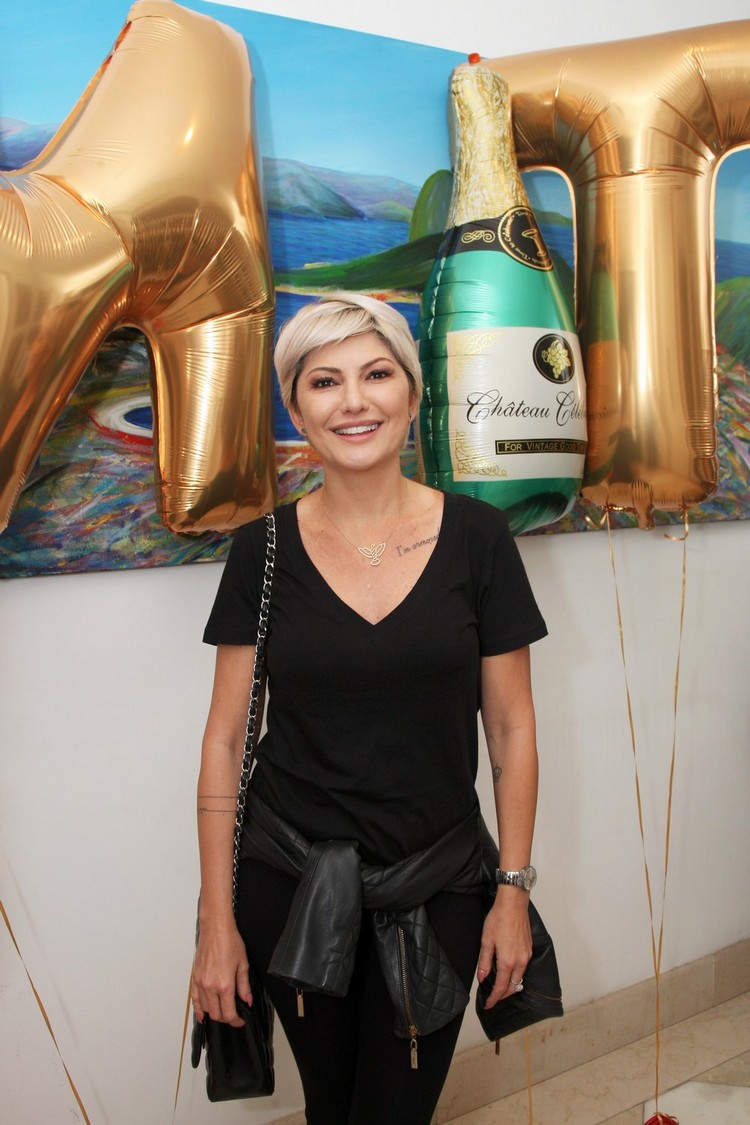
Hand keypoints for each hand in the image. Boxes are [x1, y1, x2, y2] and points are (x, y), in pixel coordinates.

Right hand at [192, 920, 251, 1026]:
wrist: (215, 929)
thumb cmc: (229, 941)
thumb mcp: (243, 964)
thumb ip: (244, 986)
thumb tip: (248, 1000)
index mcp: (224, 985)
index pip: (228, 1013)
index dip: (236, 1021)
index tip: (240, 1020)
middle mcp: (210, 987)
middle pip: (216, 1014)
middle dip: (226, 1019)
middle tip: (233, 1016)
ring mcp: (200, 983)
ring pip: (205, 1009)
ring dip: (214, 1014)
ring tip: (222, 1013)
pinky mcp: (194, 978)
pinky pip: (194, 999)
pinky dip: (198, 1009)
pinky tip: (202, 1015)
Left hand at [476, 889, 531, 1009]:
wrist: (513, 904)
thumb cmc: (499, 919)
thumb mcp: (486, 941)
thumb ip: (484, 962)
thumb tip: (481, 978)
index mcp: (507, 961)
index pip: (501, 988)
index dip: (494, 998)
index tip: (488, 1004)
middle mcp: (520, 961)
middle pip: (513, 987)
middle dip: (503, 995)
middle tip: (492, 997)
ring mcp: (526, 956)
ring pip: (519, 979)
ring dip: (510, 985)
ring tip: (499, 985)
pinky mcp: (529, 949)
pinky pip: (523, 969)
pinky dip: (516, 975)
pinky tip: (508, 971)